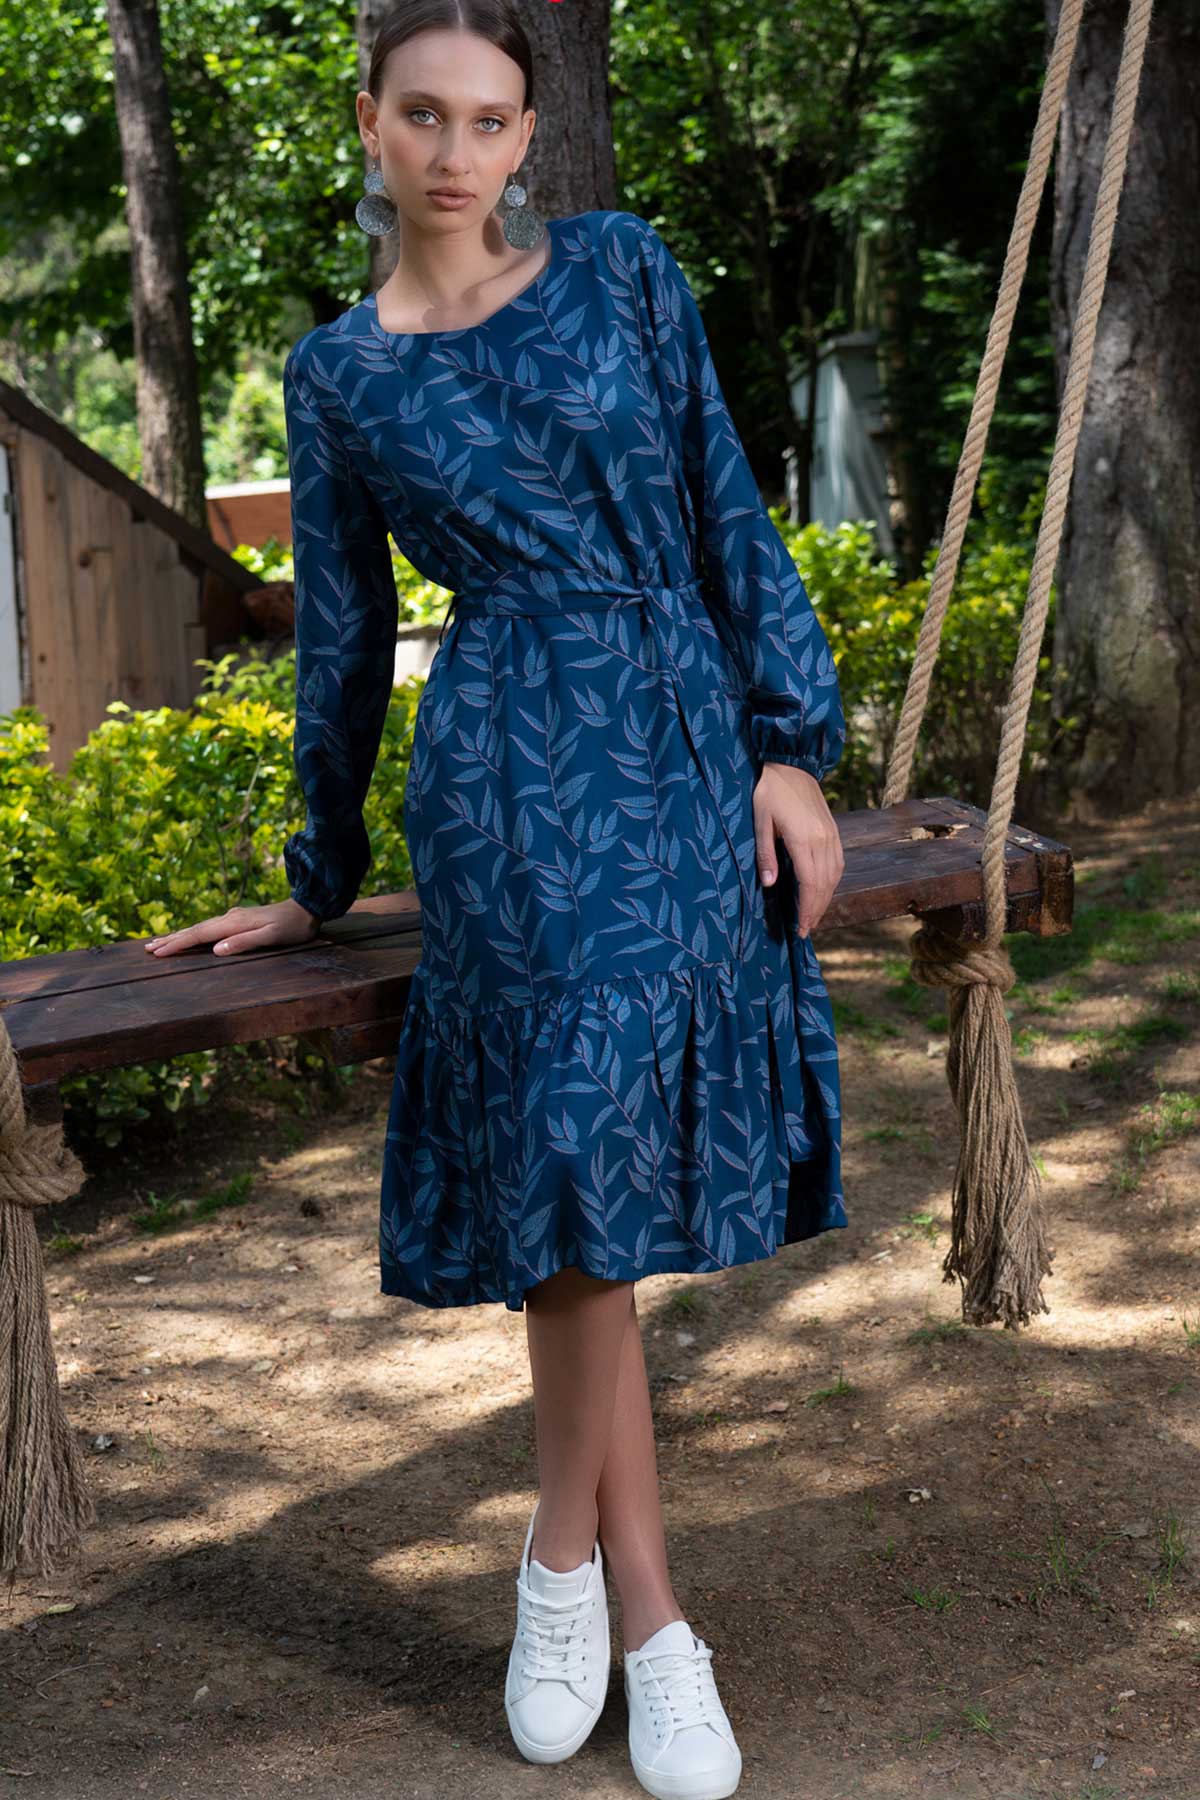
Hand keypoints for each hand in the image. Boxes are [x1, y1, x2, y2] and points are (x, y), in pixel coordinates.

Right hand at [143, 898, 321, 957]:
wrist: (307, 907)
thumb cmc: (292, 927)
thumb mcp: (272, 938)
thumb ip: (245, 943)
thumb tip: (217, 950)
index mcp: (234, 923)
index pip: (199, 935)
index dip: (178, 944)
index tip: (158, 953)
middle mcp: (229, 917)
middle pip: (195, 930)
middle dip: (171, 940)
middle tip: (148, 949)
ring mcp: (233, 917)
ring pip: (200, 928)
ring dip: (179, 936)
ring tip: (160, 943)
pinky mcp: (238, 919)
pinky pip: (209, 928)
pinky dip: (194, 933)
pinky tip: (190, 936)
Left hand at [753, 763, 843, 936]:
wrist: (792, 763)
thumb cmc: (769, 791)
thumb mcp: (760, 821)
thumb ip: (765, 854)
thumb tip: (769, 884)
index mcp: (803, 839)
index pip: (810, 884)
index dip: (807, 909)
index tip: (801, 928)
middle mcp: (823, 839)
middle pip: (825, 884)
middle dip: (816, 910)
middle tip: (806, 930)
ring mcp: (832, 835)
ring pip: (835, 875)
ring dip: (826, 898)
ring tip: (814, 916)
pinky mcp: (834, 830)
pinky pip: (838, 863)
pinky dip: (832, 882)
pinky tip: (823, 891)